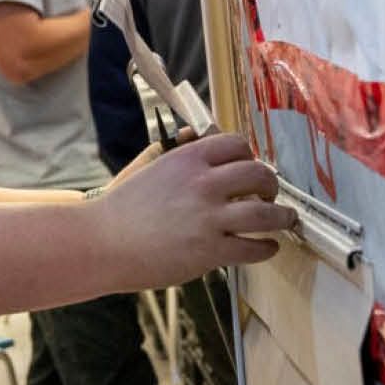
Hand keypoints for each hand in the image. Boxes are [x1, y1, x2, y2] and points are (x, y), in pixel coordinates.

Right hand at [87, 133, 295, 291]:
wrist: (99, 243)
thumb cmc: (121, 205)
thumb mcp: (148, 164)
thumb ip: (176, 148)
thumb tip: (196, 132)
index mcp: (189, 159)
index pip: (237, 145)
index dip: (249, 156)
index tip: (251, 169)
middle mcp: (203, 184)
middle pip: (259, 174)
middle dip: (270, 184)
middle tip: (270, 194)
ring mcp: (208, 219)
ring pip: (266, 214)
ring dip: (282, 216)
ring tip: (285, 220)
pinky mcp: (209, 252)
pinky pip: (253, 248)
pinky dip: (267, 248)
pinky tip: (268, 247)